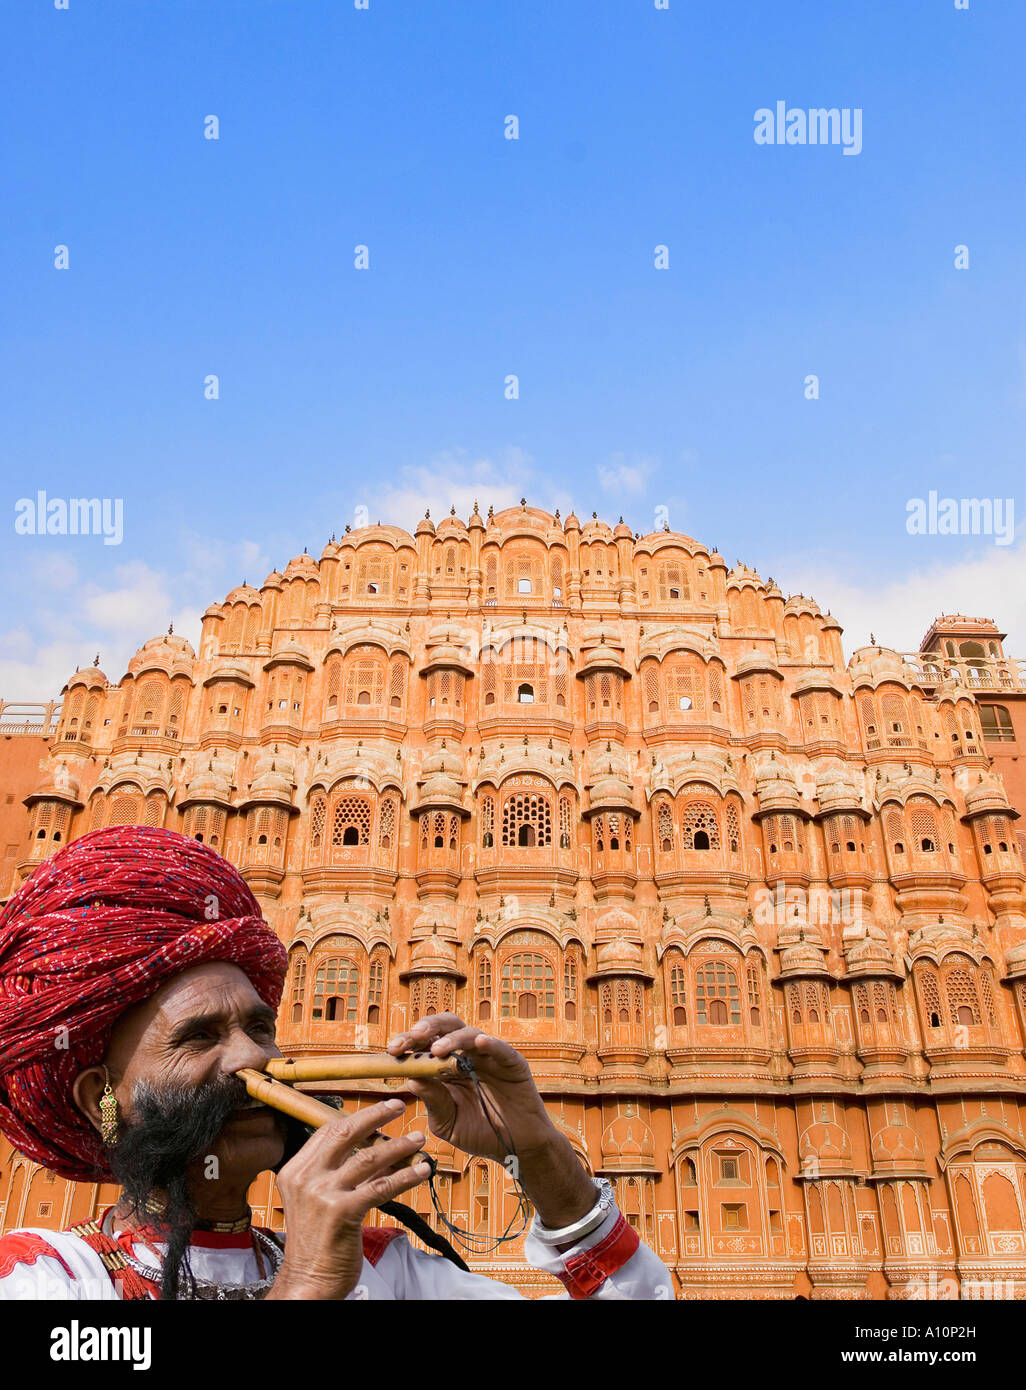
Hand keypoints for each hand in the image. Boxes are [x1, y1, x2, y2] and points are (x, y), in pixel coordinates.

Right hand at [265, 1097, 429, 1299]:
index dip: (355, 1118)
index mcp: (296, 1171)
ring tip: (417, 1139)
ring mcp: (323, 1195)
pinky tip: (421, 1171)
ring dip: (398, 1146)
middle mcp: (306, 1179)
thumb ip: (337, 1174)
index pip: (327, 1132)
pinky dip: (405, 1176)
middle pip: (346, 1134)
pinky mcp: (343, 1212)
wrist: (309, 1281)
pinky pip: (381, 1187)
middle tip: (398, 1106)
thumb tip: (374, 1151)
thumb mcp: (316, 1200)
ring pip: (368, 1158)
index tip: (378, 1110)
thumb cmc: (316, 1242)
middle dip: (376, 1116)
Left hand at [386, 1014, 556, 1162]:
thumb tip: (410, 1079)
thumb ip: (433, 1100)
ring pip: (469, 1033)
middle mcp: (466, 1056)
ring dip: (452, 1038)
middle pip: (445, 1027)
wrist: (515, 1148)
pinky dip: (490, 1043)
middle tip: (414, 1037)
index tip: (393, 1050)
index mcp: (446, 1067)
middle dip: (427, 1027)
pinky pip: (500, 1048)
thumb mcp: (448, 1121)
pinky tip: (479, 1043)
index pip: (425, 1044)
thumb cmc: (480, 1132)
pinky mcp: (512, 1063)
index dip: (408, 1042)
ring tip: (438, 1051)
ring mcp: (489, 1057)